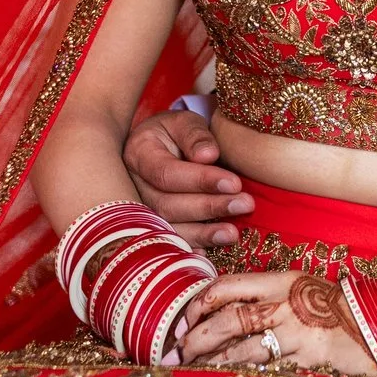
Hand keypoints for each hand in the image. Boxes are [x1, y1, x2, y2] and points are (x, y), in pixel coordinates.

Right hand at [124, 105, 253, 246]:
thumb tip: (208, 156)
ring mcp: (138, 211)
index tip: (234, 183)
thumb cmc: (174, 134)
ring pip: (167, 228)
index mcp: (138, 154)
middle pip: (167, 204)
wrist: (158, 149)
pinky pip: (168, 243)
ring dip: (203, 233)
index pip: (167, 173)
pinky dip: (189, 250)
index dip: (200, 180)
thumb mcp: (184, 123)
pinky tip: (209, 254)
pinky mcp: (150, 228)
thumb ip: (195, 135)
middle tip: (244, 204)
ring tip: (233, 233)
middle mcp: (132, 187)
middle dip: (208, 207)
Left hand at [179, 271, 376, 376]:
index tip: (181, 322)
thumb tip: (224, 313)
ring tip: (190, 376)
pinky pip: (268, 373)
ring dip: (210, 365)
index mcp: (284, 280)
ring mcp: (300, 334)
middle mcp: (288, 304)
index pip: (228, 286)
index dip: (198, 304)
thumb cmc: (343, 312)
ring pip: (241, 350)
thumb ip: (271, 297)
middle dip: (193, 339)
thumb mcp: (306, 292)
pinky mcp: (310, 362)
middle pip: (227, 319)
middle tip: (173, 356)